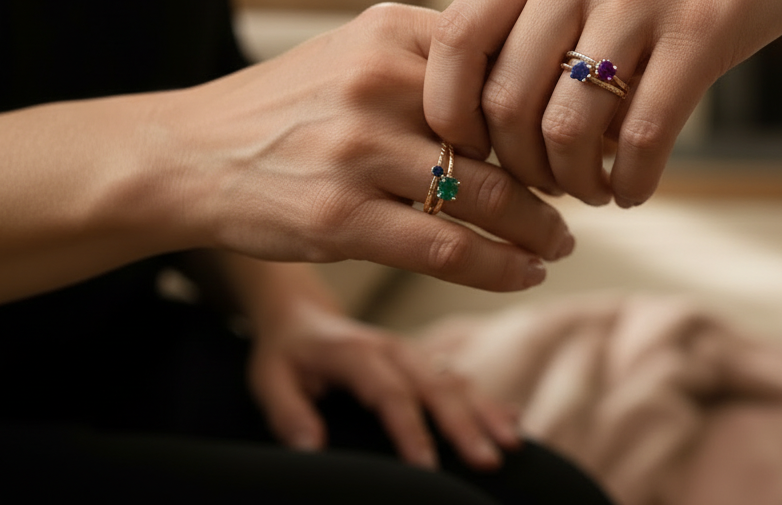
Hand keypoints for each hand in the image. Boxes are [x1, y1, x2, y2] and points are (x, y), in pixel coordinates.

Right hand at [144, 3, 572, 291]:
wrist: (188, 154)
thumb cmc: (287, 107)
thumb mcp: (353, 51)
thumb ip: (431, 58)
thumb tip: (531, 86)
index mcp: (390, 30)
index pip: (506, 62)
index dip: (555, 104)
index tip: (582, 133)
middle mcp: (378, 81)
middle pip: (506, 131)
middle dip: (557, 173)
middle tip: (582, 195)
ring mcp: (357, 150)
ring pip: (486, 194)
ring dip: (539, 228)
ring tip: (560, 242)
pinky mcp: (339, 217)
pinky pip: (447, 249)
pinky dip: (499, 267)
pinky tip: (524, 273)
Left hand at [247, 290, 520, 469]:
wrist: (301, 315)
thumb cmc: (285, 354)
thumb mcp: (268, 379)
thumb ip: (287, 412)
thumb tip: (311, 447)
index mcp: (356, 351)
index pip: (389, 393)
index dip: (410, 429)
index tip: (427, 468)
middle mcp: (393, 348)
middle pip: (435, 385)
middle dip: (464, 424)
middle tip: (487, 460)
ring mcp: (413, 352)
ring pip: (457, 380)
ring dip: (485, 412)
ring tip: (511, 444)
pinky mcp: (425, 360)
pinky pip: (462, 378)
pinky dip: (489, 401)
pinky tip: (513, 423)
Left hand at [425, 0, 781, 206]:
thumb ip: (545, 5)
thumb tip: (499, 102)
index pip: (455, 37)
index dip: (447, 108)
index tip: (469, 147)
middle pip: (507, 100)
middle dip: (518, 165)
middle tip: (544, 183)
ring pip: (569, 129)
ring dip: (574, 182)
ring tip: (593, 190)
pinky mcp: (703, 30)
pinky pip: (643, 135)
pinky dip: (631, 182)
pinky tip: (636, 190)